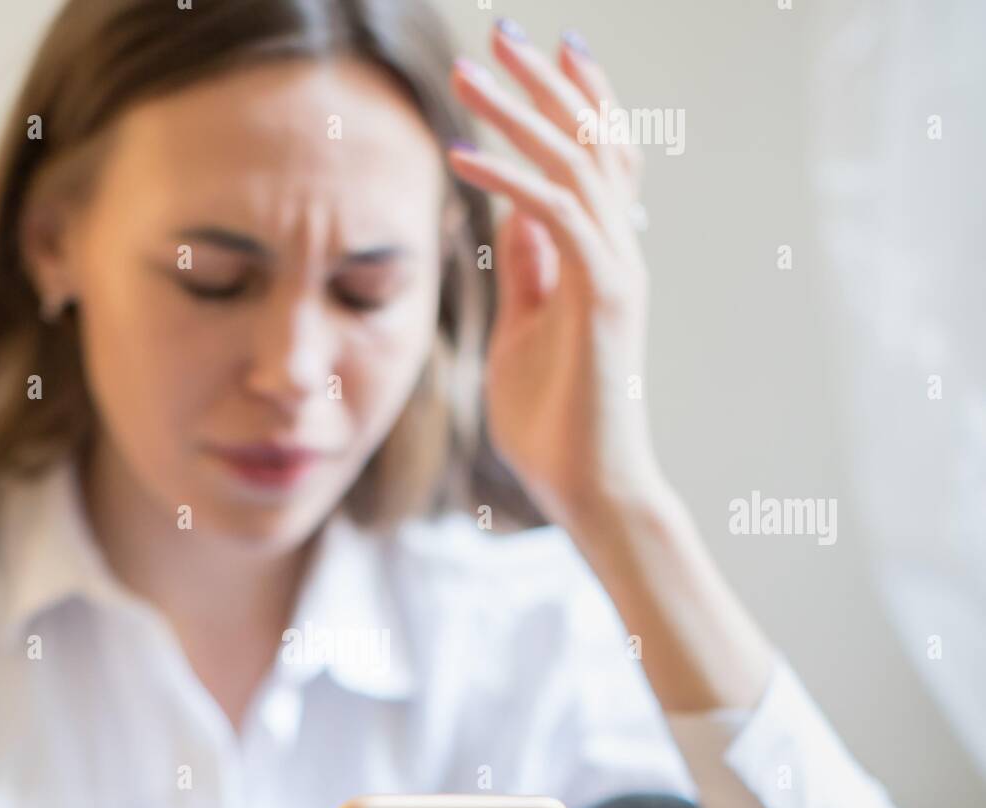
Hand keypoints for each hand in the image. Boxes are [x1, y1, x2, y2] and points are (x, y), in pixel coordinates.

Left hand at [448, 22, 665, 528]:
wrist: (589, 489)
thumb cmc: (554, 423)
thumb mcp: (525, 330)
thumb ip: (527, 270)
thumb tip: (510, 212)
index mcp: (601, 258)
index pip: (595, 160)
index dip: (572, 102)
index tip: (537, 54)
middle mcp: (619, 252)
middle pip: (591, 142)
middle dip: (546, 83)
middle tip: (504, 29)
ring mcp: (618, 271)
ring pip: (576, 164)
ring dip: (522, 114)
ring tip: (473, 73)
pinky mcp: (606, 298)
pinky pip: (556, 216)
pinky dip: (508, 179)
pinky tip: (462, 154)